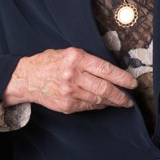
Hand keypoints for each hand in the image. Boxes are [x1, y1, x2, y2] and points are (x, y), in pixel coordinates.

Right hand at [3, 47, 135, 113]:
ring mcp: (70, 92)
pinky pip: (89, 106)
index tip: (132, 82)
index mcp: (76, 58)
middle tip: (130, 99)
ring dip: (112, 102)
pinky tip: (104, 103)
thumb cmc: (49, 63)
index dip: (122, 78)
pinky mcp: (67, 105)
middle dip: (121, 95)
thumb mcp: (68, 53)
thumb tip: (110, 71)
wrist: (27, 78)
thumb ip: (87, 60)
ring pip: (98, 99)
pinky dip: (99, 105)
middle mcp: (73, 75)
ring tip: (120, 102)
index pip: (106, 69)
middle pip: (105, 88)